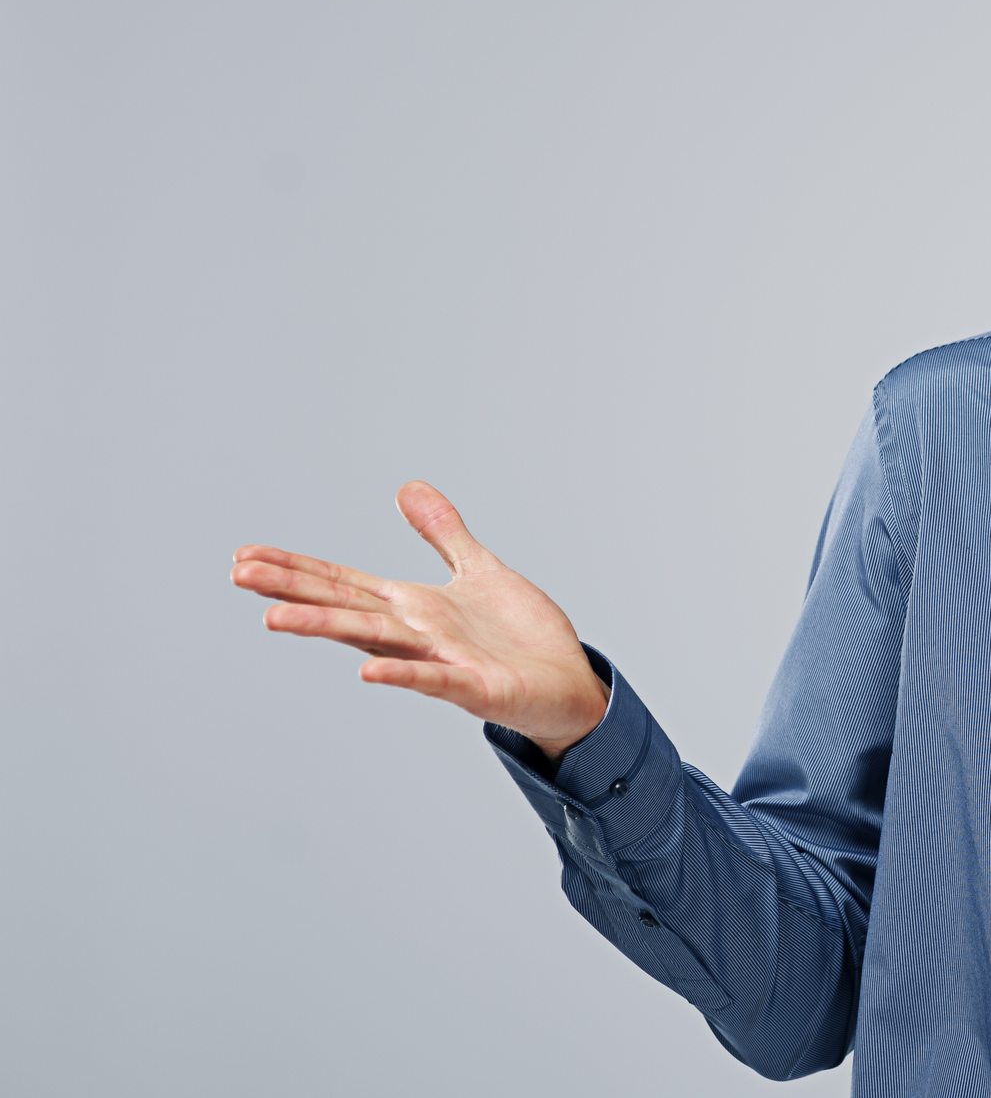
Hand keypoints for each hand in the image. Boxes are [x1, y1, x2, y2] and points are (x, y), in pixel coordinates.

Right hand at [232, 481, 609, 759]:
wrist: (568, 685)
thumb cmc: (522, 638)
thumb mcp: (479, 570)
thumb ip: (442, 533)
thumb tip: (408, 487)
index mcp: (413, 607)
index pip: (343, 582)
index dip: (297, 568)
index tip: (245, 555)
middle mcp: (416, 634)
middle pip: (344, 607)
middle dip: (292, 590)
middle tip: (237, 574)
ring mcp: (440, 662)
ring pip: (375, 641)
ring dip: (326, 628)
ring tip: (272, 618)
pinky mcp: (473, 687)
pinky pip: (432, 679)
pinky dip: (402, 673)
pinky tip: (366, 671)